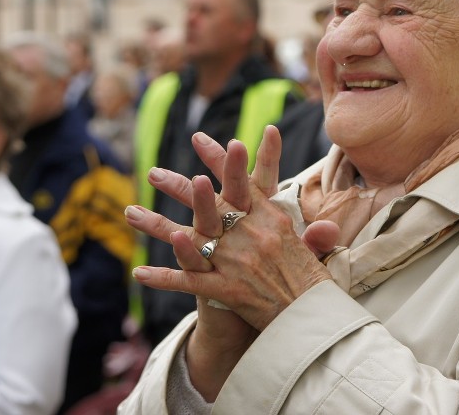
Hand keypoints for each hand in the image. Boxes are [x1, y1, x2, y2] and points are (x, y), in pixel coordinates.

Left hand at [131, 127, 333, 331]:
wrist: (314, 319)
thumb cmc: (316, 286)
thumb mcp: (316, 252)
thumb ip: (315, 235)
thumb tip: (328, 224)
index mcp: (269, 219)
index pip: (242, 181)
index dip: (221, 160)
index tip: (200, 139)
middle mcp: (248, 235)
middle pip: (208, 204)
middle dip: (179, 186)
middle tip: (154, 172)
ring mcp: (234, 261)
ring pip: (189, 238)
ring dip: (158, 225)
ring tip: (130, 212)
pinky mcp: (225, 290)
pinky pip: (188, 282)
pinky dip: (164, 278)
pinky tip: (140, 273)